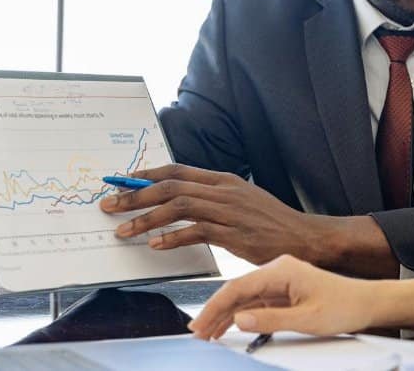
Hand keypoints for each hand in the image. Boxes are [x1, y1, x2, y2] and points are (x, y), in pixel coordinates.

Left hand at [99, 164, 336, 265]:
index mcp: (223, 180)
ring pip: (178, 206)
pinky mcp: (234, 234)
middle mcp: (224, 190)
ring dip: (146, 217)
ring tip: (123, 229)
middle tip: (110, 205)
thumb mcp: (241, 201)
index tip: (121, 180)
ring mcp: (229, 211)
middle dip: (135, 194)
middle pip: (171, 185)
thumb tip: (180, 201)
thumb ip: (212, 199)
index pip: (177, 169)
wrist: (303, 237)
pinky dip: (172, 237)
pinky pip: (196, 231)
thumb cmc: (271, 223)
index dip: (146, 174)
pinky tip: (155, 245)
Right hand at [188, 255, 379, 338]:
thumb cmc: (345, 305)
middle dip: (215, 312)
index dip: (214, 306)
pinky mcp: (284, 291)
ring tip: (207, 333)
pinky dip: (240, 315)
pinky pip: (255, 302)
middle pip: (237, 291)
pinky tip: (229, 326)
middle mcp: (278, 270)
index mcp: (282, 269)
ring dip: (225, 315)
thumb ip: (271, 319)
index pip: (237, 287)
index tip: (200, 323)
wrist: (367, 302)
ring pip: (244, 297)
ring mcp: (280, 280)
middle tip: (197, 332)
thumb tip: (240, 320)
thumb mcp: (307, 319)